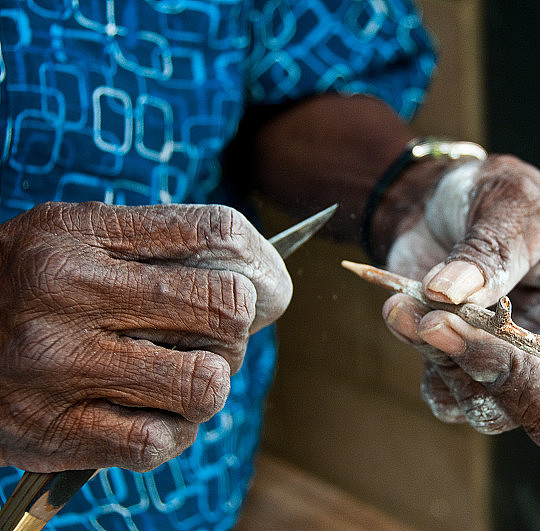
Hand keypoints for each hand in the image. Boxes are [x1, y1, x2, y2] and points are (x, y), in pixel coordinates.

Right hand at [0, 202, 291, 471]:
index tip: (264, 282)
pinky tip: (151, 416)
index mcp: (80, 236)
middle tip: (213, 335)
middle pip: (227, 307)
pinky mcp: (54, 430)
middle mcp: (68, 294)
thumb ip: (156, 247)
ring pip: (206, 382)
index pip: (217, 232)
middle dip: (236, 327)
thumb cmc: (21, 290)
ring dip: (210, 385)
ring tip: (181, 378)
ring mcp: (60, 365)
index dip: (261, 259)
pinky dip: (173, 433)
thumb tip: (255, 277)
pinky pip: (162, 440)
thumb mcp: (73, 240)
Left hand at [383, 155, 539, 456]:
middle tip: (437, 321)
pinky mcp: (468, 376)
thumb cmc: (504, 199)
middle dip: (488, 371)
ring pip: (486, 410)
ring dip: (442, 355)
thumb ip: (491, 250)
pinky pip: (445, 395)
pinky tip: (405, 309)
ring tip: (410, 300)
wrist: (450, 207)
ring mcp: (519, 376)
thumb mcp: (510, 202)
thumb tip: (449, 295)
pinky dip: (422, 356)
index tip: (498, 316)